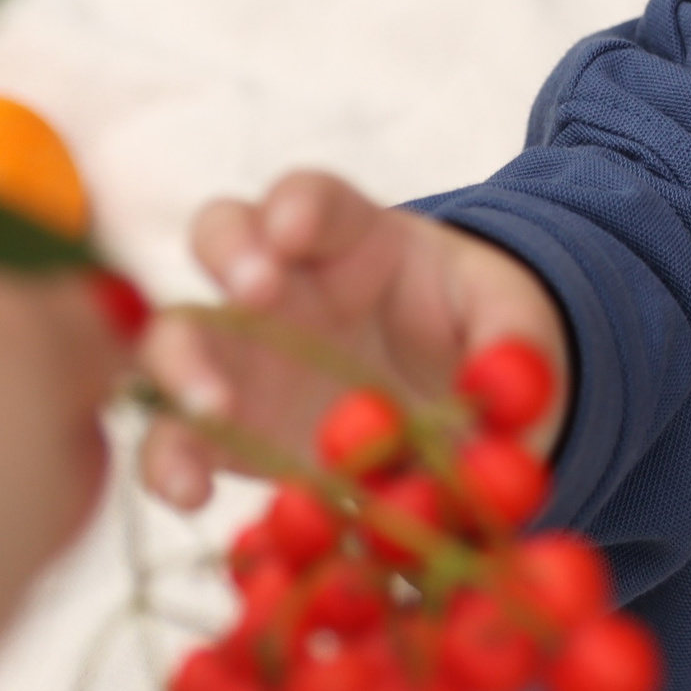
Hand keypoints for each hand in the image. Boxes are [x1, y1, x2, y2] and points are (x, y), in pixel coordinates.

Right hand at [138, 169, 568, 508]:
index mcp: (354, 237)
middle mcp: (284, 283)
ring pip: (179, 334)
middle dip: (231, 255)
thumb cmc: (483, 339)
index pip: (314, 198)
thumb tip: (509, 392)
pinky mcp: (231, 428)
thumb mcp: (519, 325)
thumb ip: (517, 347)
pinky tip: (192, 493)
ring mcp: (246, 352)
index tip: (296, 229)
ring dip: (184, 363)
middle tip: (256, 292)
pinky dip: (172, 462)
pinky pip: (180, 437)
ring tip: (214, 404)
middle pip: (223, 236)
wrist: (464, 408)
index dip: (299, 206)